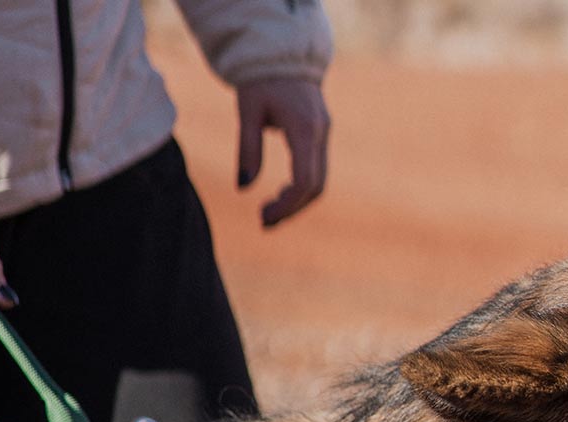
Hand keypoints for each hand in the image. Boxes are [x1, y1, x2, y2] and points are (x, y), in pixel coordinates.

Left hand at [238, 77, 330, 226]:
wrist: (282, 54)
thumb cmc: (260, 80)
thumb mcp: (248, 112)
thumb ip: (248, 149)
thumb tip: (244, 187)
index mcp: (304, 129)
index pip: (304, 180)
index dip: (287, 205)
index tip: (263, 215)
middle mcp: (320, 133)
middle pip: (316, 186)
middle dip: (292, 209)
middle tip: (264, 221)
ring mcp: (324, 134)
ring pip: (320, 181)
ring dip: (297, 201)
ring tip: (270, 211)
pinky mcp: (321, 134)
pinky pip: (317, 169)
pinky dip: (301, 187)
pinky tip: (280, 192)